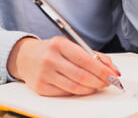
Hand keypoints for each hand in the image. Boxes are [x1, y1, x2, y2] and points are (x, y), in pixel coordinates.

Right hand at [6, 37, 120, 95]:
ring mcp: (44, 74)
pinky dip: (78, 92)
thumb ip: (91, 54)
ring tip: (97, 85)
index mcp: (59, 44)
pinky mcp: (41, 87)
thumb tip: (110, 67)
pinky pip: (65, 93)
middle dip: (100, 81)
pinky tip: (83, 88)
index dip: (102, 70)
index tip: (112, 74)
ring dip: (91, 88)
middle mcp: (50, 59)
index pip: (86, 60)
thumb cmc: (51, 50)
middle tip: (108, 82)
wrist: (25, 57)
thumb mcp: (70, 45)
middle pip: (82, 76)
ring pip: (75, 87)